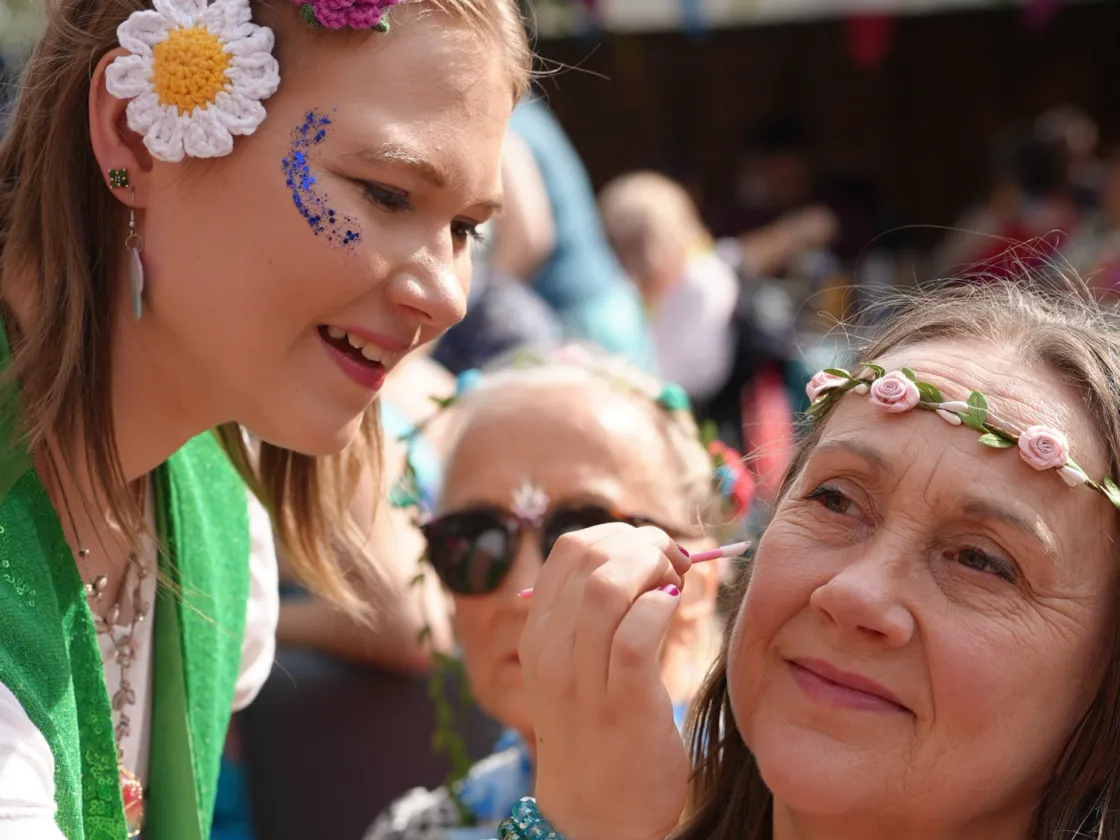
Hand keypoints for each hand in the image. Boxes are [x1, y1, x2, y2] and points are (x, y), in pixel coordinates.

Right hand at [519, 524, 691, 839]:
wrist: (596, 814)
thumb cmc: (600, 729)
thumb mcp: (578, 665)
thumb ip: (597, 613)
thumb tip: (647, 554)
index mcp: (539, 632)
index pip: (570, 548)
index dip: (620, 534)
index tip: (653, 552)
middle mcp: (550, 650)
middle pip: (590, 555)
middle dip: (643, 544)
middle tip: (675, 565)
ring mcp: (582, 678)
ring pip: (607, 586)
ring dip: (653, 569)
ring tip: (675, 586)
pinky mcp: (622, 704)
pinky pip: (635, 633)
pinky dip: (661, 609)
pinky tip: (674, 612)